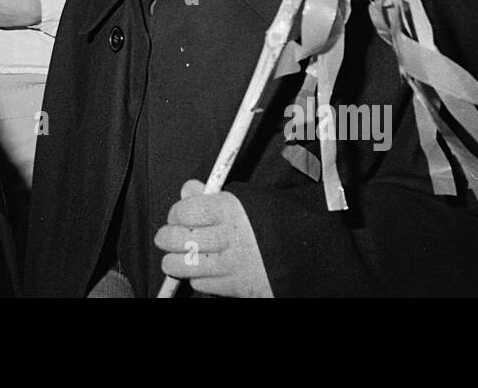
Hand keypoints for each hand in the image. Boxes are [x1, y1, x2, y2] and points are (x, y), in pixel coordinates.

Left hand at [154, 180, 271, 297]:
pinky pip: (201, 285)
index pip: (184, 211)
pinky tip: (205, 270)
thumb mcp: (250, 199)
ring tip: (177, 257)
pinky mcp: (237, 287)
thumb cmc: (279, 220)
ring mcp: (232, 265)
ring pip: (183, 265)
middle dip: (166, 238)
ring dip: (174, 262)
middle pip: (178, 238)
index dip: (176, 213)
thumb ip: (215, 195)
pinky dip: (198, 278)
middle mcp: (229, 236)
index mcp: (230, 209)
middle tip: (167, 237)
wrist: (310, 251)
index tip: (178, 216)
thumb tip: (188, 190)